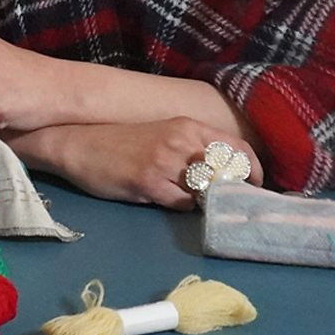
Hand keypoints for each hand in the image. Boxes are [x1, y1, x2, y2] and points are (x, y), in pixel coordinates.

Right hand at [8, 119, 263, 210]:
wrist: (77, 143)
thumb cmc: (120, 141)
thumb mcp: (162, 135)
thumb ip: (191, 150)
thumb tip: (222, 174)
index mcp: (188, 126)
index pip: (238, 148)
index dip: (255, 171)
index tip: (258, 187)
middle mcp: (182, 141)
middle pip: (228, 172)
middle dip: (236, 191)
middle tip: (235, 204)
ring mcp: (166, 162)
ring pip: (207, 190)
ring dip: (209, 202)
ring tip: (204, 206)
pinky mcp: (149, 182)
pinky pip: (181, 204)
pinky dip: (183, 208)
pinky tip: (171, 202)